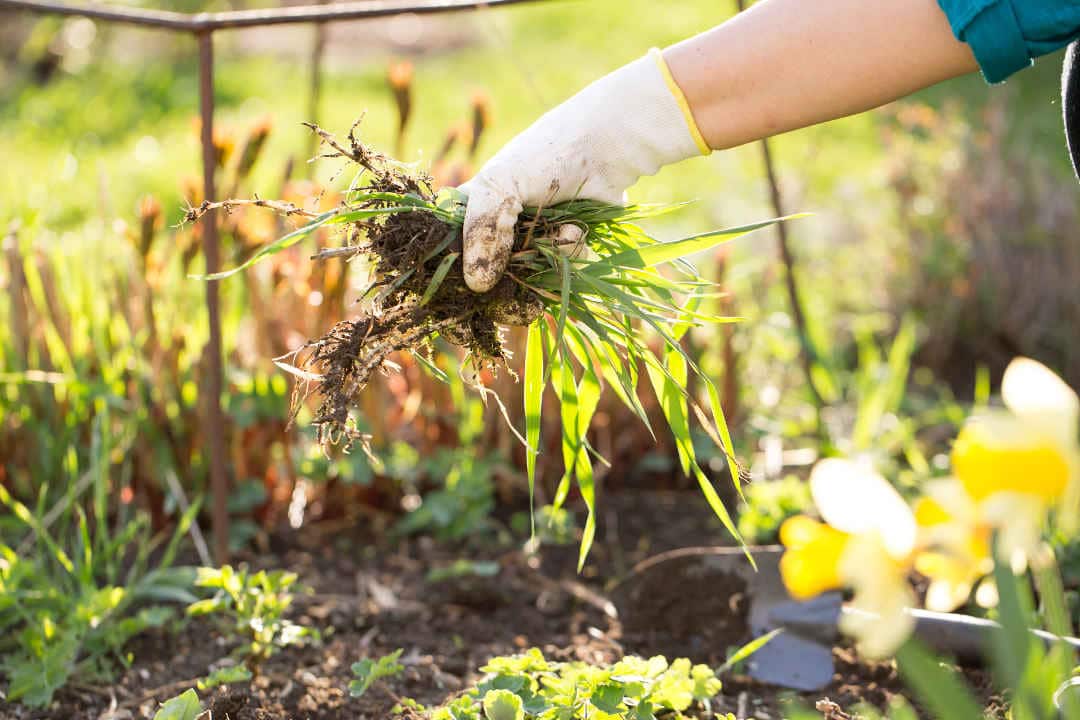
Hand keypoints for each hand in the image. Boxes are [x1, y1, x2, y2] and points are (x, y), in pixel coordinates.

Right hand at [458, 49, 709, 292]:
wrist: (607, 149)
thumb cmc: (546, 156)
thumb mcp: (499, 185)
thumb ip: (481, 232)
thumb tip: (477, 285)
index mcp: (478, 203)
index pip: (457, 244)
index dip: (463, 264)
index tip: (474, 278)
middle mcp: (505, 222)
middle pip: (494, 267)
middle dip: (514, 266)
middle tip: (525, 257)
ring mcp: (536, 233)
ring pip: (530, 270)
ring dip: (549, 253)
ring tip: (565, 229)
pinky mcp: (566, 242)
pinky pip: (561, 266)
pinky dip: (569, 252)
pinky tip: (577, 231)